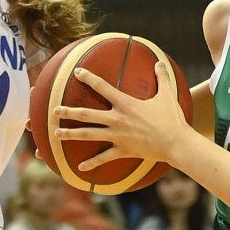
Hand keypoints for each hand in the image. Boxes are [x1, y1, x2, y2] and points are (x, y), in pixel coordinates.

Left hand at [53, 58, 187, 173]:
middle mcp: (117, 119)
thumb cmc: (171, 118)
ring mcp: (118, 136)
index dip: (88, 78)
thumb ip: (162, 77)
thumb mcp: (167, 95)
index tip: (77, 72)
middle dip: (69, 111)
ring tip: (56, 133)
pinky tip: (79, 166)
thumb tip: (159, 62)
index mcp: (125, 104)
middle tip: (54, 110)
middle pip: (87, 114)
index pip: (102, 87)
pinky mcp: (122, 150)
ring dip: (71, 134)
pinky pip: (103, 157)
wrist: (175, 142)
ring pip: (89, 135)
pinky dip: (91, 163)